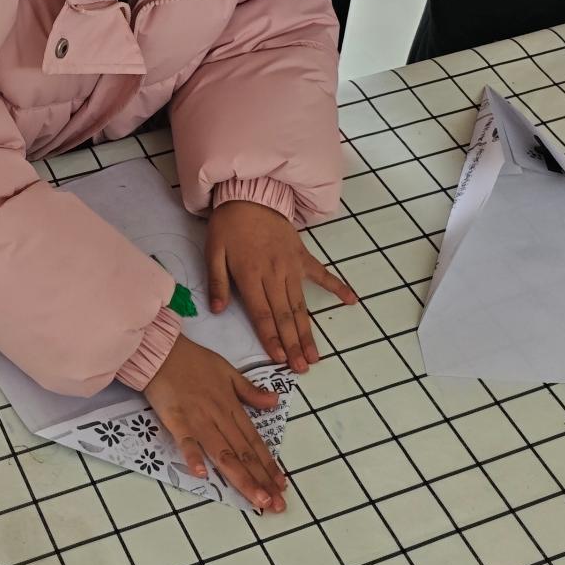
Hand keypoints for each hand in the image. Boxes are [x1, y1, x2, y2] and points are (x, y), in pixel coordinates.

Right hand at [142, 335, 288, 510]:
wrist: (162, 349)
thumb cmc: (193, 360)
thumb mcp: (228, 370)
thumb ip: (250, 390)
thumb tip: (275, 401)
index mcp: (231, 406)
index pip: (254, 441)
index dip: (269, 464)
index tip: (282, 485)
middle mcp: (219, 417)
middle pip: (243, 453)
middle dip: (261, 480)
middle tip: (275, 505)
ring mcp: (198, 420)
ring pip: (223, 453)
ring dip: (241, 477)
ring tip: (256, 499)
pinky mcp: (175, 419)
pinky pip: (185, 440)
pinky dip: (193, 456)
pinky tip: (202, 475)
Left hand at [206, 200, 355, 372]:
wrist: (250, 195)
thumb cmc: (228, 226)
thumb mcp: (213, 251)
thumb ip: (216, 281)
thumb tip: (217, 310)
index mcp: (250, 275)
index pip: (262, 314)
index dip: (271, 338)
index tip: (280, 360)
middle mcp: (274, 275)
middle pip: (284, 316)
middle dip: (293, 344)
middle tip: (303, 368)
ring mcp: (292, 266)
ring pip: (301, 304)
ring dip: (308, 331)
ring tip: (316, 354)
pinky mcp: (302, 256)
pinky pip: (322, 274)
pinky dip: (337, 287)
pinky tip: (352, 301)